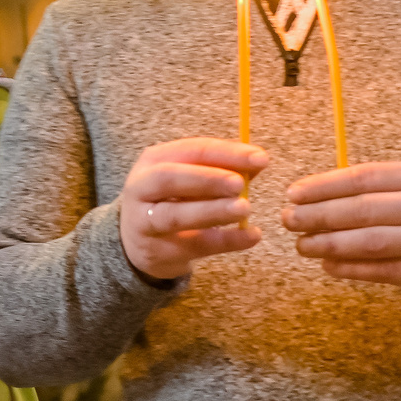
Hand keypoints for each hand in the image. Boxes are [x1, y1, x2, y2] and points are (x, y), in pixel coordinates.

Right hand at [118, 139, 268, 280]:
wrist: (139, 241)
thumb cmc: (172, 199)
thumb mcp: (190, 178)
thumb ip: (222, 169)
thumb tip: (257, 163)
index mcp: (154, 160)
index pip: (191, 150)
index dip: (226, 153)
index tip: (260, 158)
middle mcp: (141, 187)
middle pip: (169, 178)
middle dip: (207, 179)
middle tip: (239, 183)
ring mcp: (143, 221)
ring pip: (175, 215)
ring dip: (211, 211)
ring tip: (244, 209)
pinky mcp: (156, 251)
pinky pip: (193, 245)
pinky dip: (225, 241)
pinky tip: (251, 236)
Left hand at [283, 161, 400, 302]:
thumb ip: (373, 187)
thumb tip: (311, 194)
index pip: (363, 178)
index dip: (323, 186)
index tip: (293, 194)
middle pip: (363, 210)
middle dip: (318, 216)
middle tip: (289, 220)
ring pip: (370, 242)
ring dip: (329, 244)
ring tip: (302, 245)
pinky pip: (382, 271)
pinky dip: (349, 268)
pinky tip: (328, 265)